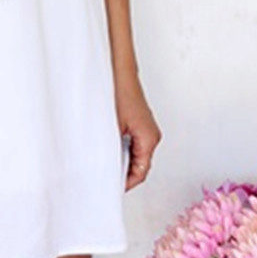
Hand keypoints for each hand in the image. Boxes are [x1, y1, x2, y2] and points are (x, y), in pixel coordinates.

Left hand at [114, 68, 161, 190]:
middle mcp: (152, 135)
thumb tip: (106, 168)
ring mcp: (147, 129)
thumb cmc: (117, 93)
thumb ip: (111, 150)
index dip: (126, 183)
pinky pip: (134, 143)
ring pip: (136, 154)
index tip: (112, 187)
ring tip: (104, 163)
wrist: (119, 70)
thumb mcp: (112, 128)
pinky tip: (108, 147)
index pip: (141, 172)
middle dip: (123, 173)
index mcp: (149, 139)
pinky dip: (122, 149)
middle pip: (140, 165)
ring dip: (122, 160)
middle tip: (105, 177)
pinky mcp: (140, 122)